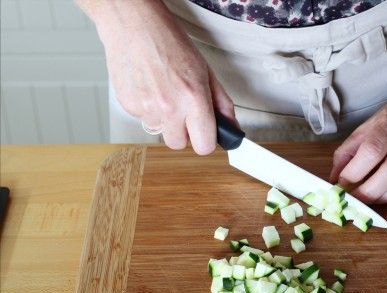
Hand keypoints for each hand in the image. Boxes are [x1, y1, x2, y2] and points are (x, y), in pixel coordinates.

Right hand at [93, 0, 234, 153]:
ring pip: (160, 131)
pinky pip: (143, 119)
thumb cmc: (171, 44)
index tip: (205, 133)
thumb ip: (222, 104)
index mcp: (194, 99)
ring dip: (164, 119)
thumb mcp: (206, 72)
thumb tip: (232, 129)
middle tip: (183, 110)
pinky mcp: (128, 106)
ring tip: (164, 91)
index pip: (204, 146)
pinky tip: (149, 87)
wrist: (135, 25)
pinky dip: (147, 108)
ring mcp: (146, 108)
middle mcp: (169, 107)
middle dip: (183, 132)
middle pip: (178, 144)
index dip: (205, 140)